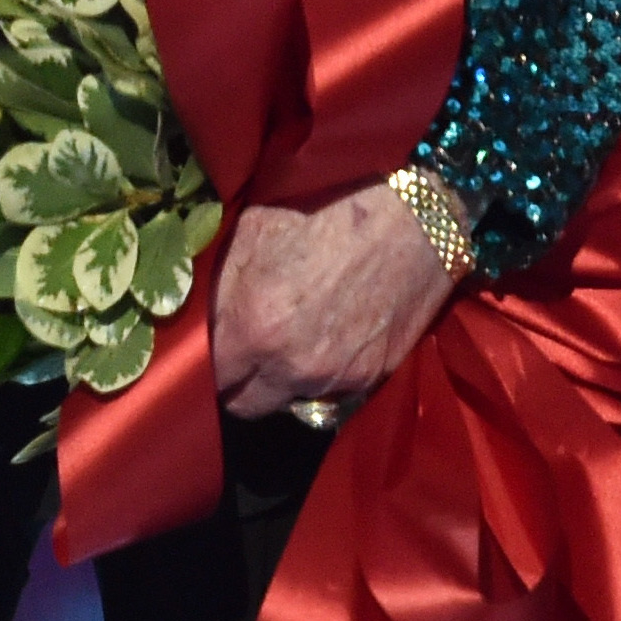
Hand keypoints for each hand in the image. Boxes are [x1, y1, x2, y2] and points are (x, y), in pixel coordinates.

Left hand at [211, 181, 455, 418]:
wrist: (414, 226)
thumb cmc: (330, 215)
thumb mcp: (258, 229)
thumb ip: (223, 282)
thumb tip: (206, 315)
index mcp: (254, 327)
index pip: (213, 379)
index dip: (210, 365)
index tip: (216, 350)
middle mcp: (289, 365)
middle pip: (247, 406)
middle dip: (242, 383)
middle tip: (248, 354)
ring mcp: (332, 378)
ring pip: (289, 400)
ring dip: (283, 379)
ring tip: (296, 338)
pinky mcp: (367, 380)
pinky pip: (328, 392)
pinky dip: (321, 374)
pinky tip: (331, 336)